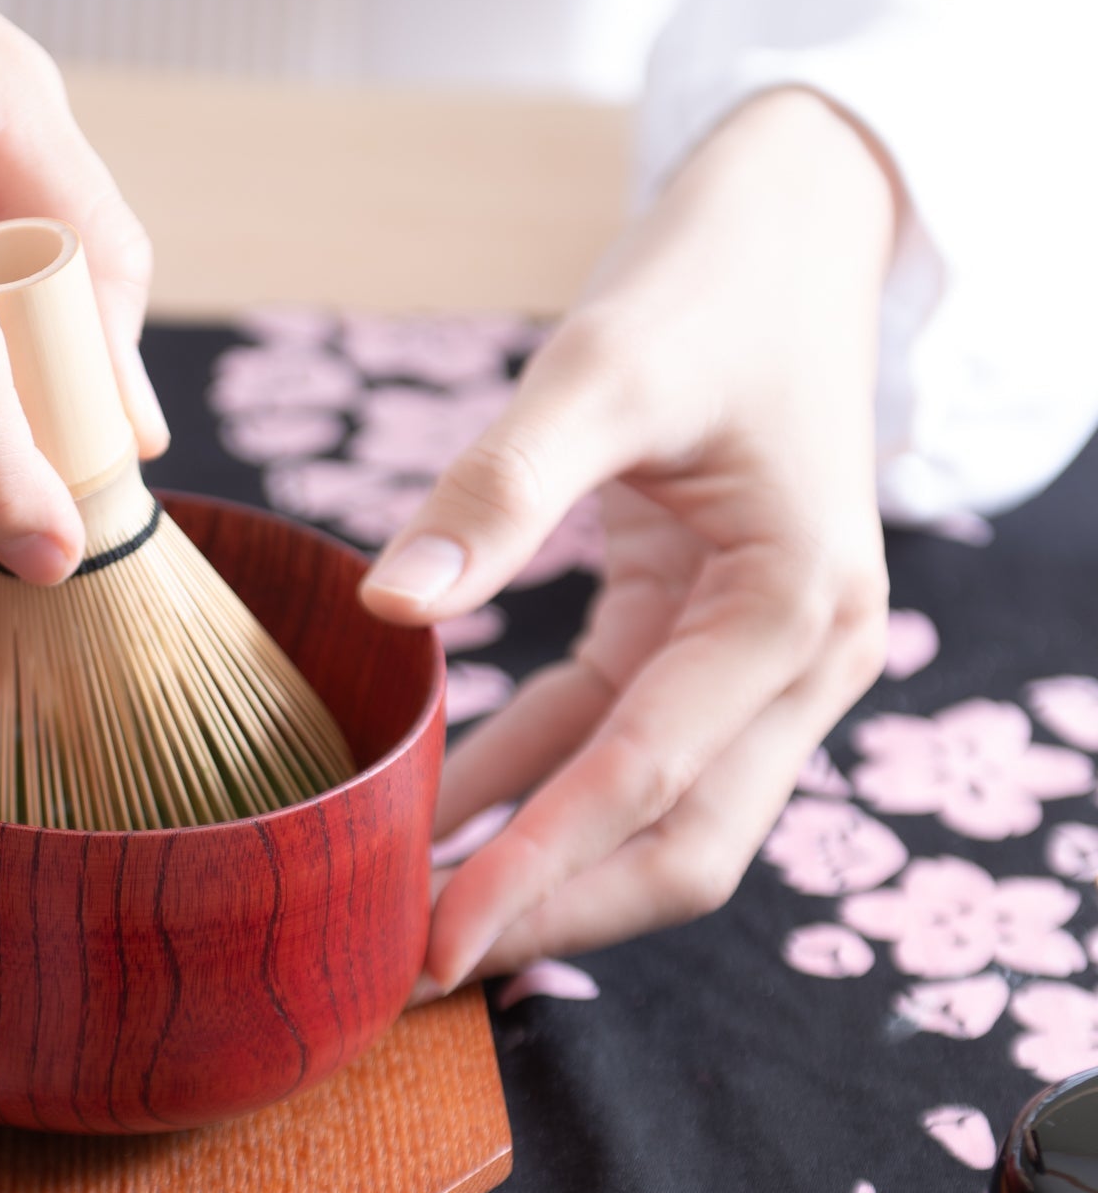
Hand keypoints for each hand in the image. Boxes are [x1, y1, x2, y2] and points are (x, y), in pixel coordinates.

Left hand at [360, 88, 899, 986]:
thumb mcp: (603, 367)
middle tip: (421, 967)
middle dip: (555, 910)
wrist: (793, 225)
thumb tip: (389, 604)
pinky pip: (610, 745)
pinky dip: (529, 788)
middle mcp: (803, 659)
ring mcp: (758, 661)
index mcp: (796, 610)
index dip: (537, 868)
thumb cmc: (712, 285)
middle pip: (680, 844)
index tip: (436, 939)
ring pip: (651, 814)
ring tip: (415, 916)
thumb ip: (500, 487)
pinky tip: (436, 818)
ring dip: (541, 868)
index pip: (648, 779)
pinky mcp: (700, 642)